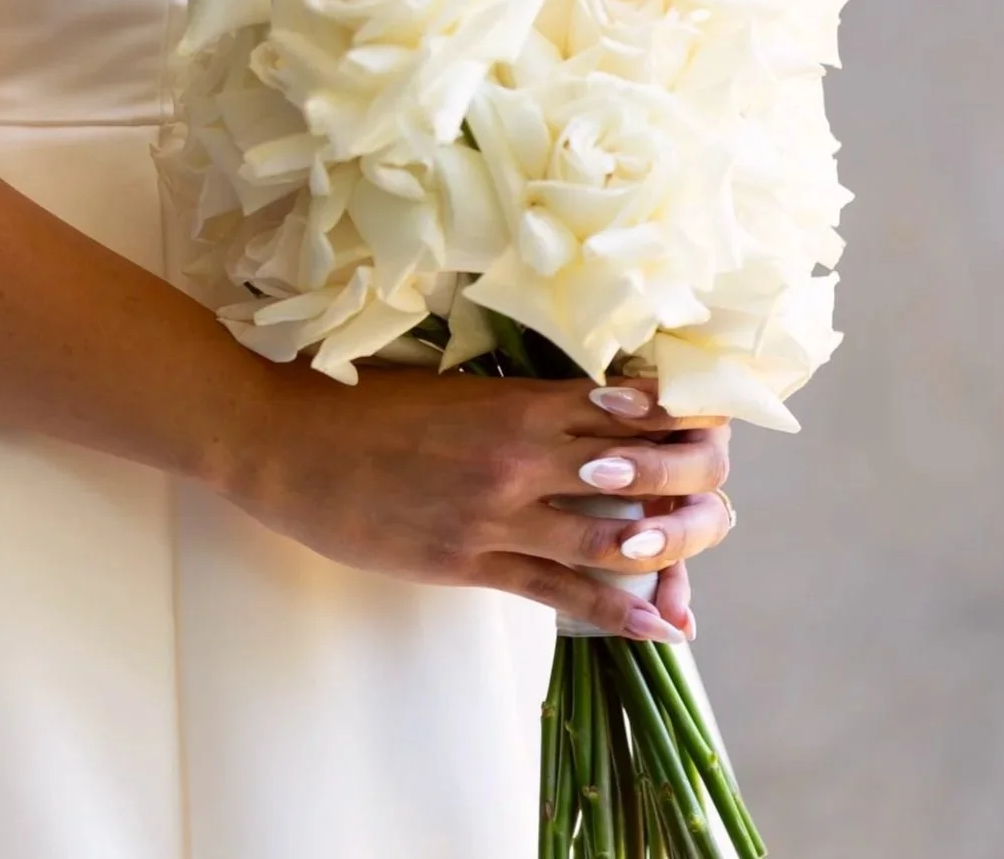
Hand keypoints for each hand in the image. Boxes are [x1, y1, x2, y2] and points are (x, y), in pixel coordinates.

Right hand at [217, 366, 732, 641]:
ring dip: (672, 543)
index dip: (681, 415)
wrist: (284, 441)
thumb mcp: (446, 380)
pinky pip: (559, 591)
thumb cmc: (357, 401)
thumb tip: (573, 399)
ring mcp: (496, 514)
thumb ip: (512, 393)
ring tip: (705, 541)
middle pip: (642, 470)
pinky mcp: (468, 562)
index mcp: (516, 400)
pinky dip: (619, 610)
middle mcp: (520, 456)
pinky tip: (661, 622)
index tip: (709, 420)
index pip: (630, 406)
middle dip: (695, 477)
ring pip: (614, 536)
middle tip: (719, 484)